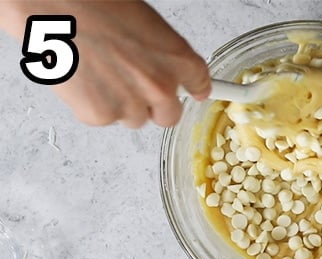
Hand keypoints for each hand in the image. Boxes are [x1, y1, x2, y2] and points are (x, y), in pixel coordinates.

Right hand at [0, 0, 209, 127]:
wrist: (57, 9)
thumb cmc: (97, 5)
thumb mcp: (146, 23)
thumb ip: (160, 53)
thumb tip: (160, 66)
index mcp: (179, 59)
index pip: (201, 85)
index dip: (194, 90)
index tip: (194, 93)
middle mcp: (162, 87)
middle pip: (169, 116)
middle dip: (154, 106)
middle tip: (131, 85)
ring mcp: (132, 105)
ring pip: (134, 119)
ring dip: (120, 105)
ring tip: (99, 73)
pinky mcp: (100, 115)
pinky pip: (102, 119)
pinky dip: (91, 105)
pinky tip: (82, 80)